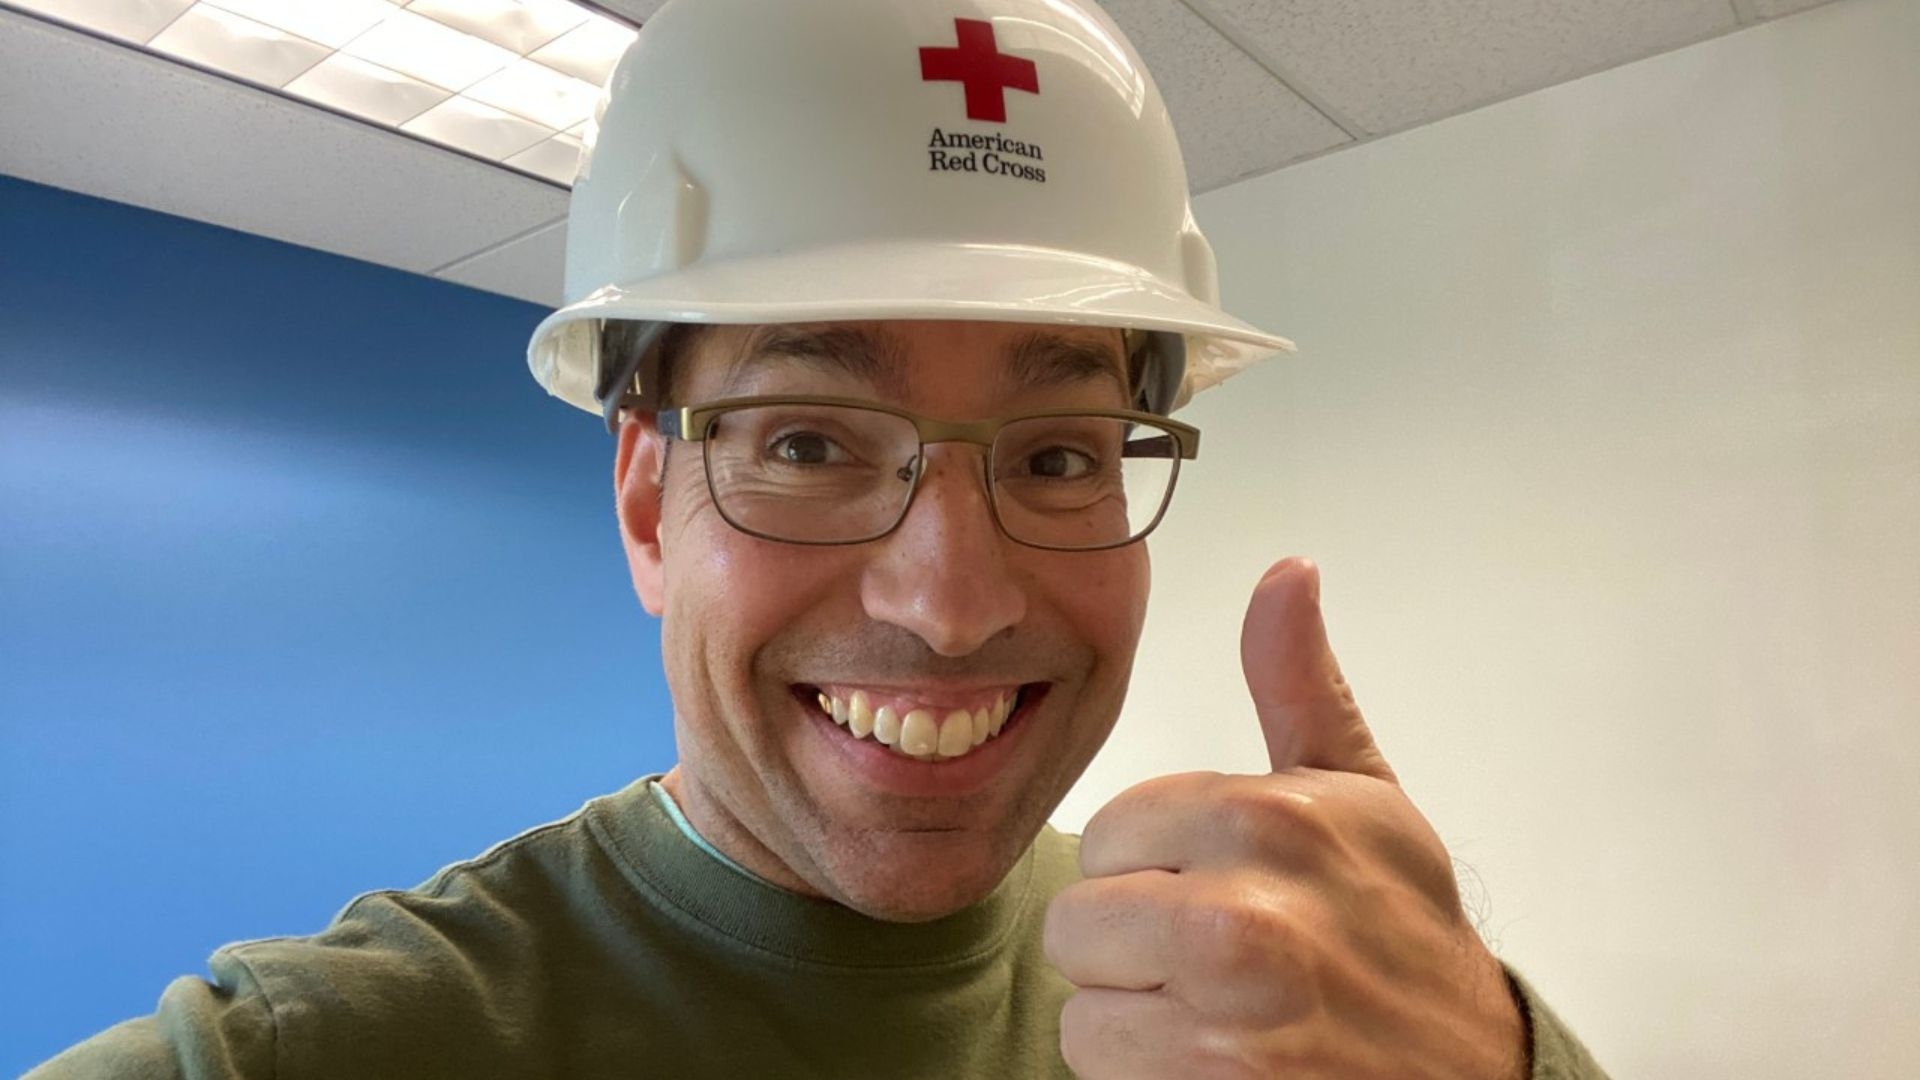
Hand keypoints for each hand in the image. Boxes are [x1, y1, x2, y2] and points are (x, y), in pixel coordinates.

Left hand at [1045, 557, 1526, 1078]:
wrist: (1467, 1073)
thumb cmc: (1403, 933)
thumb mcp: (1362, 796)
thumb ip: (1299, 687)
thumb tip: (1287, 575)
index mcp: (1268, 821)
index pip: (1106, 831)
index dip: (1148, 866)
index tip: (1212, 885)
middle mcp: (1241, 916)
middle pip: (1076, 920)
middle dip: (1129, 943)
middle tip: (1211, 958)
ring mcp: (1222, 1016)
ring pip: (1079, 1001)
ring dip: (1132, 1012)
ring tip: (1213, 1008)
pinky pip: (1095, 1066)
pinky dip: (1138, 1072)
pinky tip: (1207, 1057)